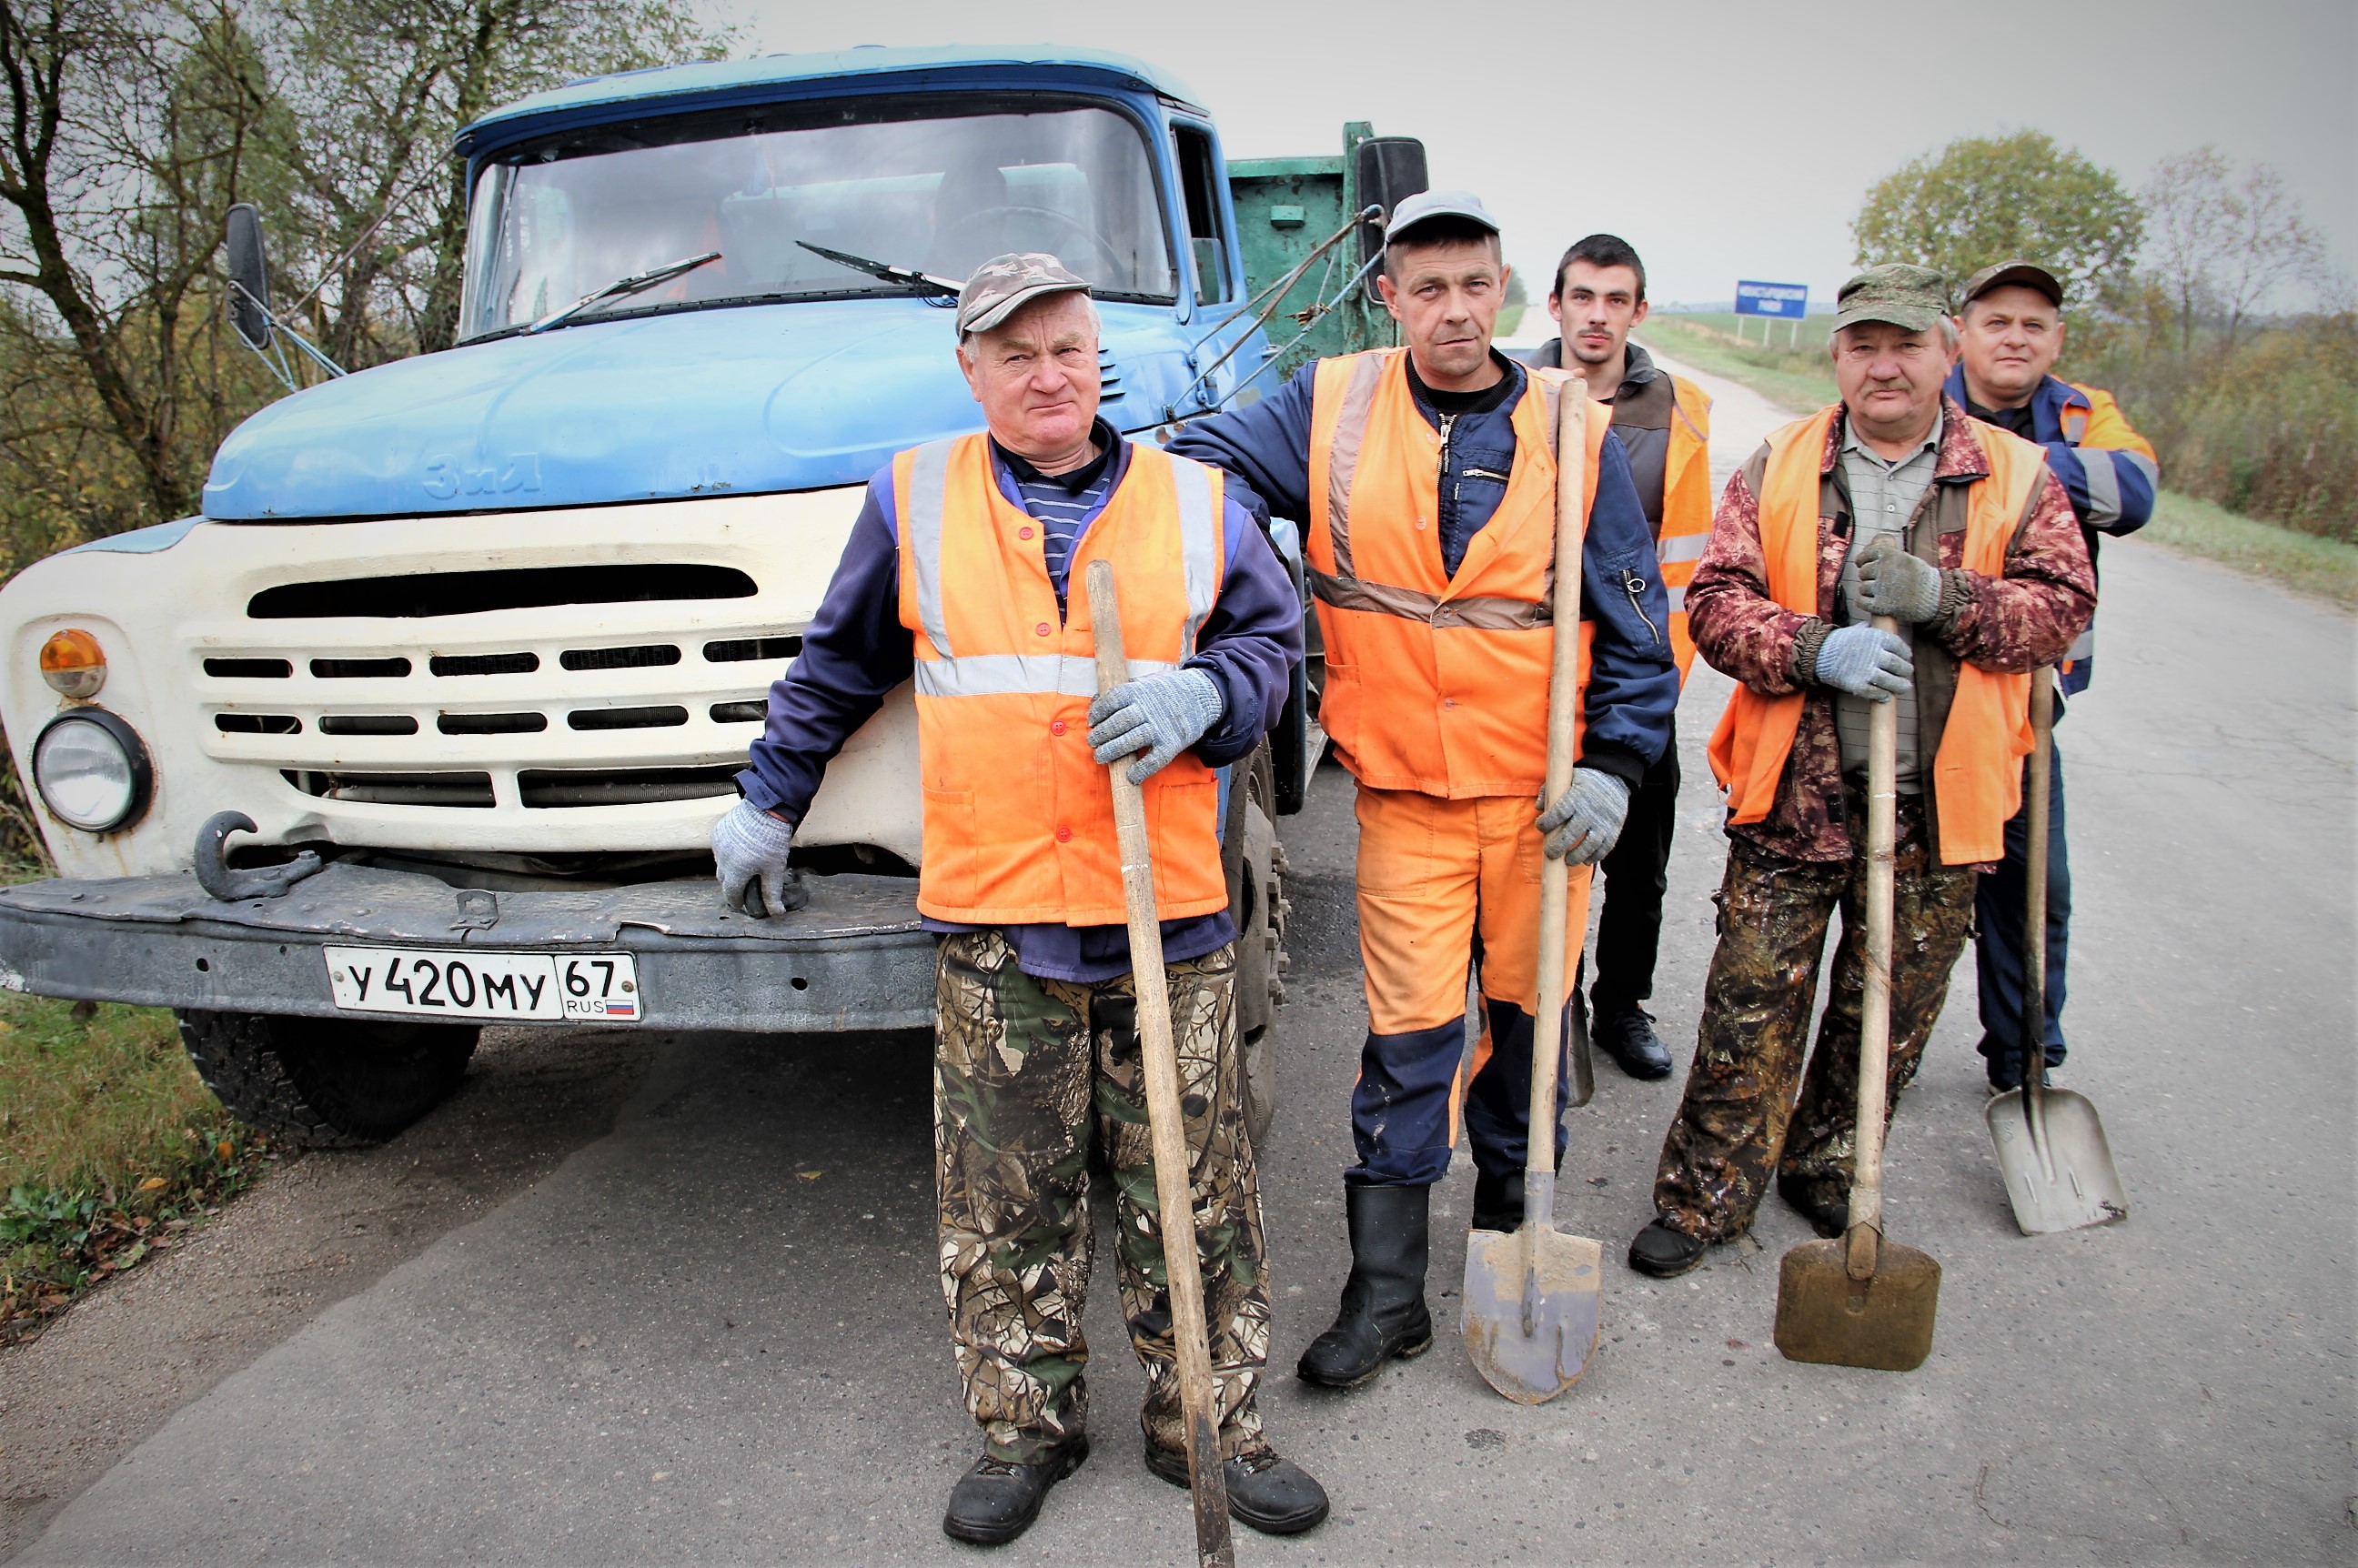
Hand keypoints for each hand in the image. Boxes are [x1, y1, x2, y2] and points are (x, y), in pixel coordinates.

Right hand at [711, 800, 804, 916]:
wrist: (766, 809)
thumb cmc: (772, 840)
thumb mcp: (775, 869)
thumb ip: (772, 893)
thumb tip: (776, 912)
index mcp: (735, 872)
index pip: (731, 895)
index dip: (738, 902)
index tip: (744, 904)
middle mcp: (721, 860)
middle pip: (724, 881)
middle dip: (734, 885)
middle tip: (747, 885)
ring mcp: (718, 845)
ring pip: (720, 864)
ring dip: (730, 868)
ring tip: (746, 865)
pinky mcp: (718, 832)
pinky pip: (720, 849)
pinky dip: (728, 853)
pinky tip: (741, 850)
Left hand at [1087, 668, 1223, 783]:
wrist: (1199, 696)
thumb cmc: (1164, 693)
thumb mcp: (1143, 684)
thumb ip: (1122, 693)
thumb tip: (1095, 705)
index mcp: (1138, 691)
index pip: (1111, 701)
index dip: (1097, 713)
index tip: (1092, 722)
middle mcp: (1148, 708)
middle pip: (1119, 723)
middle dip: (1101, 734)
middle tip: (1092, 742)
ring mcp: (1160, 727)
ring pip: (1131, 741)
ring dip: (1112, 750)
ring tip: (1100, 756)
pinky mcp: (1172, 743)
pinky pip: (1154, 759)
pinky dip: (1141, 769)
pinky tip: (1131, 775)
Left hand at [1536, 767, 1630, 864]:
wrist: (1614, 779)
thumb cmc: (1584, 782)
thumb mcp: (1567, 779)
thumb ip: (1548, 790)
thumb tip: (1538, 807)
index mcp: (1576, 797)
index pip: (1558, 813)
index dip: (1546, 822)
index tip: (1540, 826)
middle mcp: (1590, 811)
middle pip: (1571, 834)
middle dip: (1557, 847)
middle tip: (1550, 853)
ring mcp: (1603, 822)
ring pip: (1589, 846)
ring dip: (1576, 856)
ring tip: (1568, 861)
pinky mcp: (1614, 830)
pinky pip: (1605, 848)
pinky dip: (1594, 857)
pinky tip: (1585, 859)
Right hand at [1812, 623, 1912, 701]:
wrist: (1819, 654)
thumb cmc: (1841, 641)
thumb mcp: (1859, 630)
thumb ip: (1873, 629)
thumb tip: (1883, 625)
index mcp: (1878, 638)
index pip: (1901, 648)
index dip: (1906, 655)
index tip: (1907, 658)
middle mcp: (1875, 654)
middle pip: (1899, 666)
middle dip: (1906, 671)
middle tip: (1907, 674)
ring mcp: (1867, 671)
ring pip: (1892, 682)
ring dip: (1900, 686)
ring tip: (1903, 687)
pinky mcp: (1858, 685)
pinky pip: (1877, 693)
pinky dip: (1883, 695)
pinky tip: (1885, 695)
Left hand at [1851, 538, 1941, 623]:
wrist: (1935, 597)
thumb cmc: (1922, 578)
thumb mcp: (1907, 559)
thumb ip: (1890, 556)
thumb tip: (1871, 551)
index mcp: (1890, 555)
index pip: (1865, 555)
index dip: (1862, 561)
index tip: (1862, 564)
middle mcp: (1884, 569)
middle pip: (1863, 572)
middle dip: (1868, 577)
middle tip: (1877, 581)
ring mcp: (1881, 587)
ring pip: (1862, 588)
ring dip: (1868, 591)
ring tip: (1879, 592)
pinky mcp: (1881, 605)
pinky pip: (1861, 601)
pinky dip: (1863, 602)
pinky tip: (1871, 601)